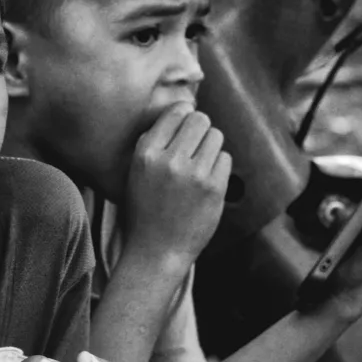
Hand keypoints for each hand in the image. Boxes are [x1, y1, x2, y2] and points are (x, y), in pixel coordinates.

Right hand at [121, 106, 230, 266]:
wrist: (156, 252)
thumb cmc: (145, 210)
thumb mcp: (136, 172)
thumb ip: (154, 142)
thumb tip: (184, 109)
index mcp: (146, 153)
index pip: (175, 112)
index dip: (184, 116)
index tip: (185, 127)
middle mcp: (169, 160)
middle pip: (200, 119)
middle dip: (201, 129)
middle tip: (196, 146)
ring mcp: (194, 174)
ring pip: (216, 136)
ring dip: (211, 147)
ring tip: (200, 165)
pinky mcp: (214, 188)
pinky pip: (225, 158)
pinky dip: (219, 167)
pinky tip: (206, 182)